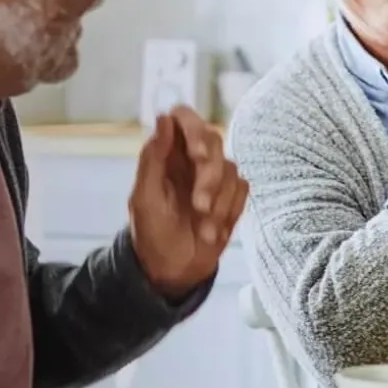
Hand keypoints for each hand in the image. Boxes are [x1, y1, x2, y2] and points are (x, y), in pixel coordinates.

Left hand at [129, 106, 247, 297]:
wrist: (172, 271)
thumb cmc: (151, 233)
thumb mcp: (144, 198)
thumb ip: (153, 157)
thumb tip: (164, 118)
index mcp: (166, 153)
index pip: (184, 116)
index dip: (194, 128)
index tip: (198, 155)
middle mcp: (191, 158)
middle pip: (214, 139)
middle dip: (210, 175)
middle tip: (199, 205)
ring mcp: (214, 177)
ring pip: (231, 167)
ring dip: (219, 201)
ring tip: (202, 228)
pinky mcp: (231, 196)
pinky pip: (242, 188)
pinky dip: (230, 211)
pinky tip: (212, 230)